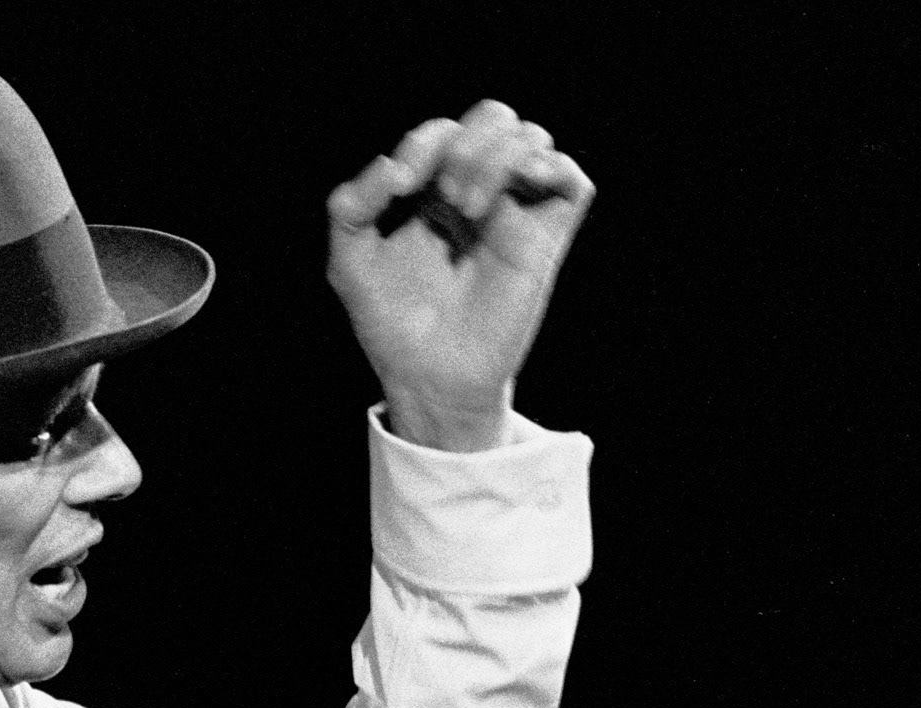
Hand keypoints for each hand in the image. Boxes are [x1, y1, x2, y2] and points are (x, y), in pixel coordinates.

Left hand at [327, 100, 593, 450]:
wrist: (427, 375)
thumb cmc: (388, 323)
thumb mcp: (349, 263)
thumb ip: (350, 206)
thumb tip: (390, 165)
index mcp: (432, 194)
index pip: (443, 132)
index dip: (425, 142)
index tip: (401, 184)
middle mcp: (478, 196)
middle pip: (494, 119)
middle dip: (467, 141)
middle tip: (445, 194)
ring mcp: (514, 215)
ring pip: (531, 137)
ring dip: (497, 156)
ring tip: (467, 209)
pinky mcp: (545, 240)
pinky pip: (572, 179)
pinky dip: (549, 165)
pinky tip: (515, 190)